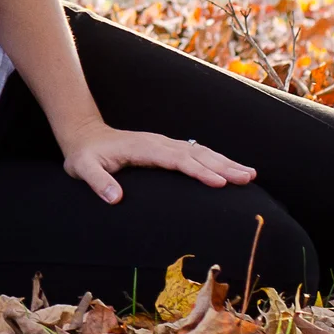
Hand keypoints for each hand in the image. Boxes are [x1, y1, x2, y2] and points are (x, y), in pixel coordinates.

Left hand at [60, 121, 254, 203]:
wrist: (83, 135)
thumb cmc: (84, 155)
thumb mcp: (82, 168)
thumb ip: (98, 182)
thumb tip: (115, 199)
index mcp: (144, 149)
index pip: (177, 159)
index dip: (199, 171)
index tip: (220, 182)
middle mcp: (158, 143)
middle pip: (196, 154)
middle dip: (223, 166)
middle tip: (248, 178)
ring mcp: (164, 144)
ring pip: (200, 151)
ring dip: (225, 162)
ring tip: (250, 174)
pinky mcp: (166, 148)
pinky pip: (195, 153)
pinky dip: (215, 160)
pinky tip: (230, 168)